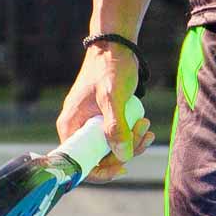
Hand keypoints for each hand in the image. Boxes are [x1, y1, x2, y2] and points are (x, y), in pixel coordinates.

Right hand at [57, 44, 153, 183]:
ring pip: (111, 148)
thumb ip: (115, 126)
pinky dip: (131, 135)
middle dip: (123, 151)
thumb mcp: (113, 96)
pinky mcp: (103, 118)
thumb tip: (122, 156)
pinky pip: (116, 136)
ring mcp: (91, 124)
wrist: (116, 44)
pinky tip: (144, 125)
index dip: (100, 171)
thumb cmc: (110, 67)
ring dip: (131, 142)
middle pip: (98, 157)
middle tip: (143, 134)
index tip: (123, 166)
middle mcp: (77, 128)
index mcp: (70, 126)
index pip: (79, 163)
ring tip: (146, 125)